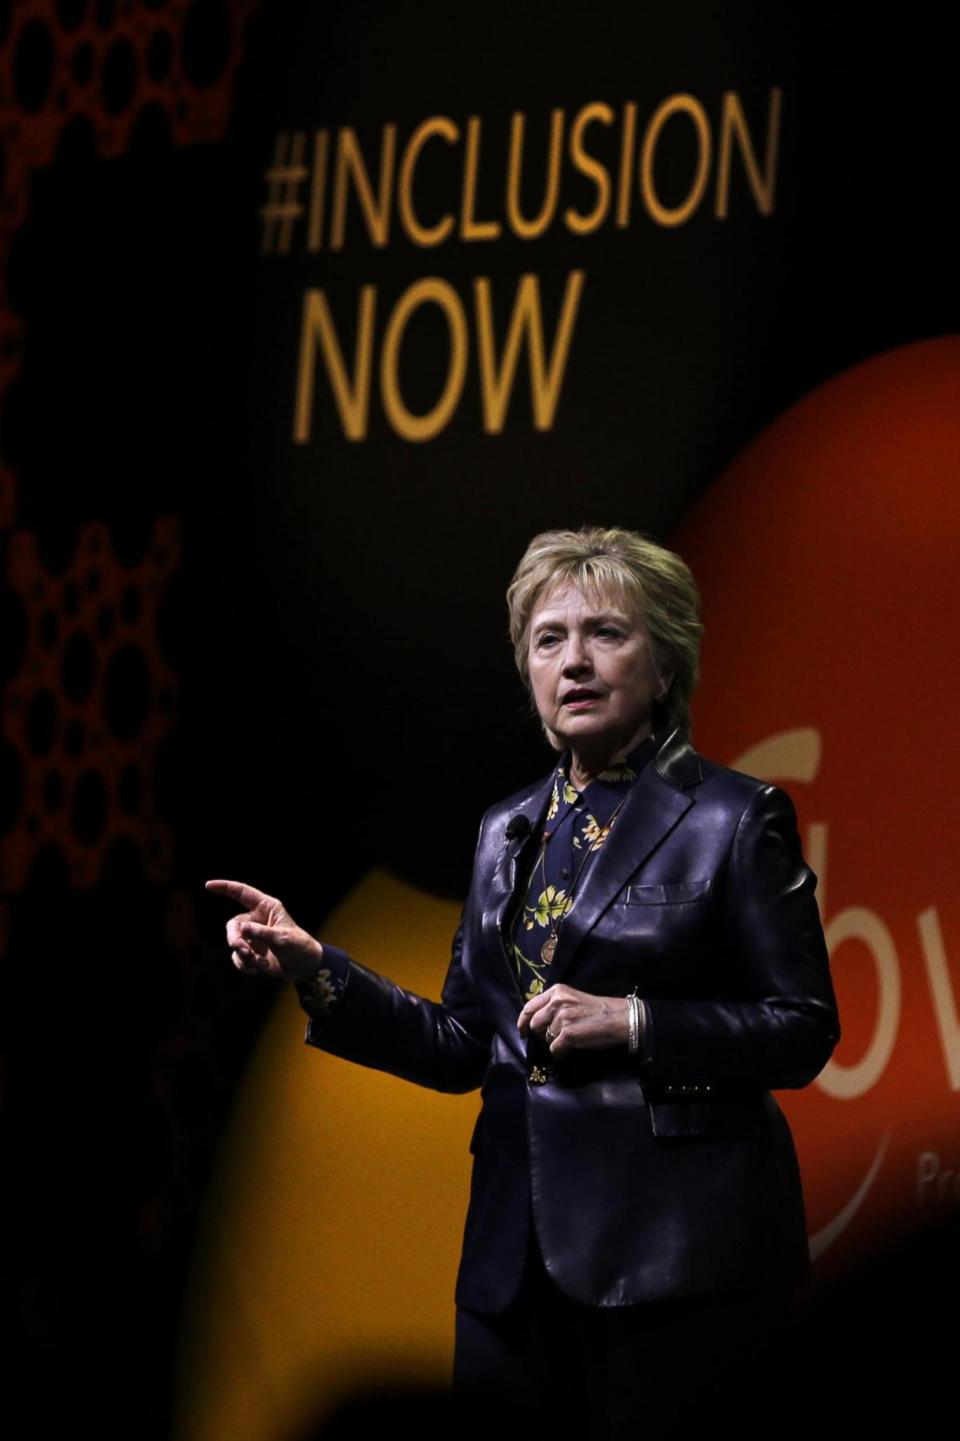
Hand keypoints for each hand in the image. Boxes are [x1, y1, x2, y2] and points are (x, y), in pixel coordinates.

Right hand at [205, 878, 323, 981]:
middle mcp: (257, 919)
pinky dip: (243, 964)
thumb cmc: (298, 946)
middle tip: (243, 951)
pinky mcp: (251, 951)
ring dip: (241, 955)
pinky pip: (237, 956)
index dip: (225, 887)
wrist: (304, 966)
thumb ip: (261, 933)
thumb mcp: (282, 938)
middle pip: (233, 924)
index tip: (209, 885)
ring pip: (234, 942)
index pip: (243, 893)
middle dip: (235, 939)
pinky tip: (256, 970)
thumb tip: (242, 928)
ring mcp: (253, 936)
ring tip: (255, 963)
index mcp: (267, 908)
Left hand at [517, 983, 629, 1055]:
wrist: (618, 1018)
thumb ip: (555, 1005)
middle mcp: (557, 1002)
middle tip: (553, 1037)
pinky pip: (554, 1049)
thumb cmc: (598, 1010)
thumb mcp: (573, 999)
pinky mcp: (568, 1034)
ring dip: (554, 1042)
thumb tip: (537, 1021)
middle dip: (541, 1034)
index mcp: (557, 991)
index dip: (523, 1021)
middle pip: (534, 1024)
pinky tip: (571, 1048)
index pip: (530, 1006)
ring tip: (569, 1040)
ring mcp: (562, 1018)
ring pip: (545, 1038)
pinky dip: (561, 1052)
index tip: (522, 1031)